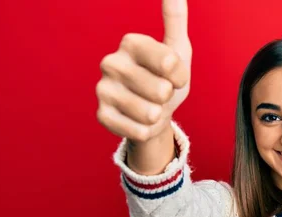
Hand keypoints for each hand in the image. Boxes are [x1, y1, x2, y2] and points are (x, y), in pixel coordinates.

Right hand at [96, 0, 191, 141]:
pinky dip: (146, 130)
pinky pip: (139, 131)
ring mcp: (103, 89)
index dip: (180, 76)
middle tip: (159, 93)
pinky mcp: (101, 116)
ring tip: (149, 106)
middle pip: (161, 91)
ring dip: (157, 115)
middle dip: (167, 98)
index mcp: (131, 42)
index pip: (170, 63)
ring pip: (150, 113)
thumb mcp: (178, 51)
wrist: (153, 114)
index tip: (173, 74)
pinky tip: (138, 120)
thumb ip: (176, 20)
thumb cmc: (165, 79)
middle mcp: (111, 62)